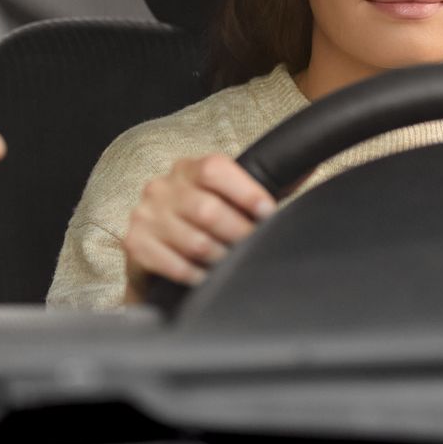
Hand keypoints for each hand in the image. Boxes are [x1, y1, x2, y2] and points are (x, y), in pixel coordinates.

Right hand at [123, 153, 276, 303]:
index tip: (268, 213)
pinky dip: (195, 274)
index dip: (245, 192)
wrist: (154, 255)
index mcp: (188, 169)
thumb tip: (307, 166)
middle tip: (254, 246)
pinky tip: (206, 277)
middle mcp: (163, 187)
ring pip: (193, 241)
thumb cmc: (201, 226)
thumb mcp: (225, 201)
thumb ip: (259, 189)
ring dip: (219, 258)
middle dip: (239, 233)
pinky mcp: (135, 243)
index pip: (215, 169)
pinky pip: (172, 263)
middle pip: (207, 209)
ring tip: (231, 264)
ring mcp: (145, 215)